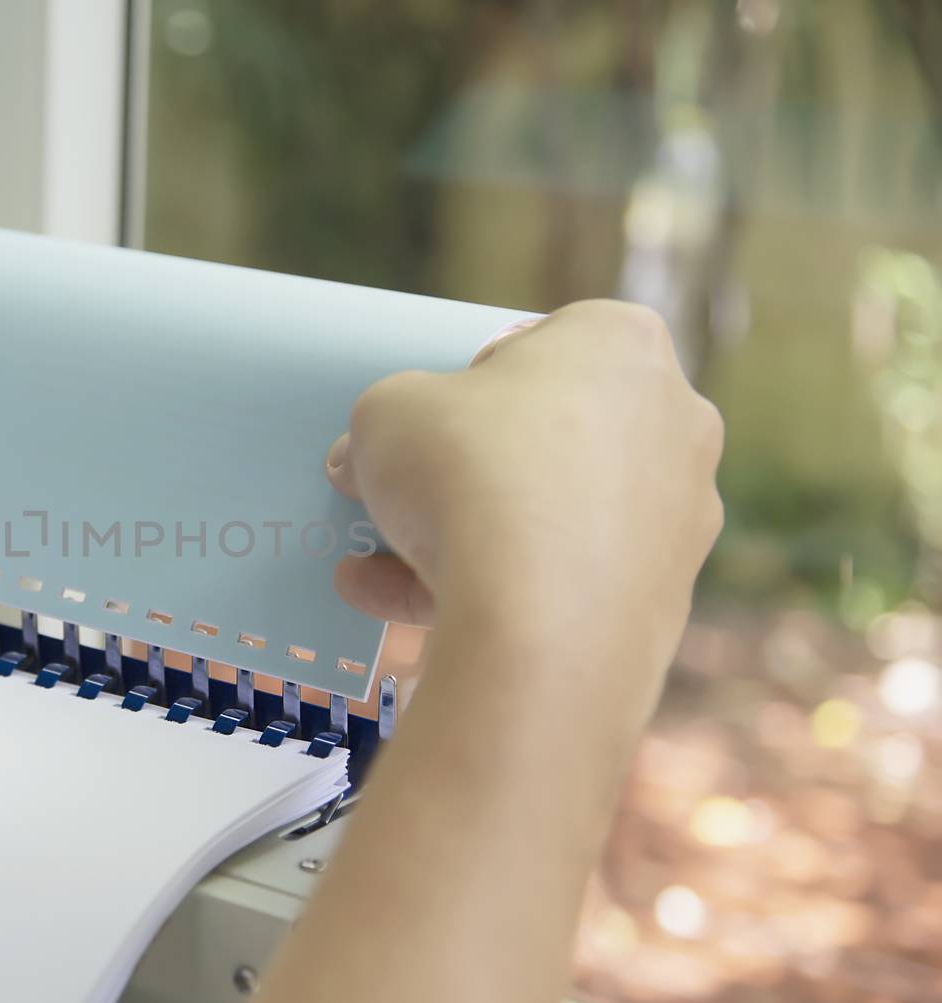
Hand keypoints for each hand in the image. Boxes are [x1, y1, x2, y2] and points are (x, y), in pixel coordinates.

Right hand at [327, 299, 722, 669]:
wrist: (543, 622)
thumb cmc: (473, 476)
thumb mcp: (386, 413)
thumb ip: (380, 423)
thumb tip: (361, 461)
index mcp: (622, 342)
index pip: (543, 344)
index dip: (476, 381)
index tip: (432, 418)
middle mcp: (673, 421)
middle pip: (551, 438)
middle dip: (472, 470)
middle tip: (404, 494)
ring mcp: (678, 517)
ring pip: (553, 521)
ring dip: (465, 542)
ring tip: (374, 569)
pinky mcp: (663, 599)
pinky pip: (564, 584)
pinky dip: (492, 595)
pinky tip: (401, 613)